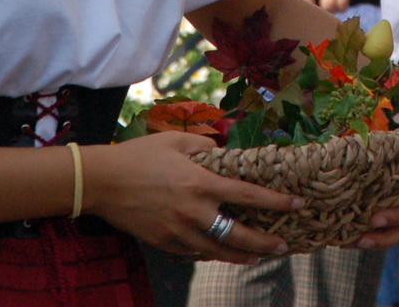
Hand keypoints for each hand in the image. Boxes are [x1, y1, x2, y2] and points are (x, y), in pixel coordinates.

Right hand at [89, 131, 297, 260]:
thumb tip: (224, 150)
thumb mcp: (175, 140)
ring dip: (241, 255)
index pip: (248, 195)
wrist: (101, 181)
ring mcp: (179, 231)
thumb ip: (205, 145)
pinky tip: (219, 253)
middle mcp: (194, 211)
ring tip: (257, 257)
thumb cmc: (138, 155)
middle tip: (282, 245)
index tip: (296, 204)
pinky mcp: (164, 243)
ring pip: (218, 251)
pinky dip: (210, 254)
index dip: (276, 201)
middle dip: (265, 241)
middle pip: (239, 234)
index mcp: (201, 183)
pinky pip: (194, 253)